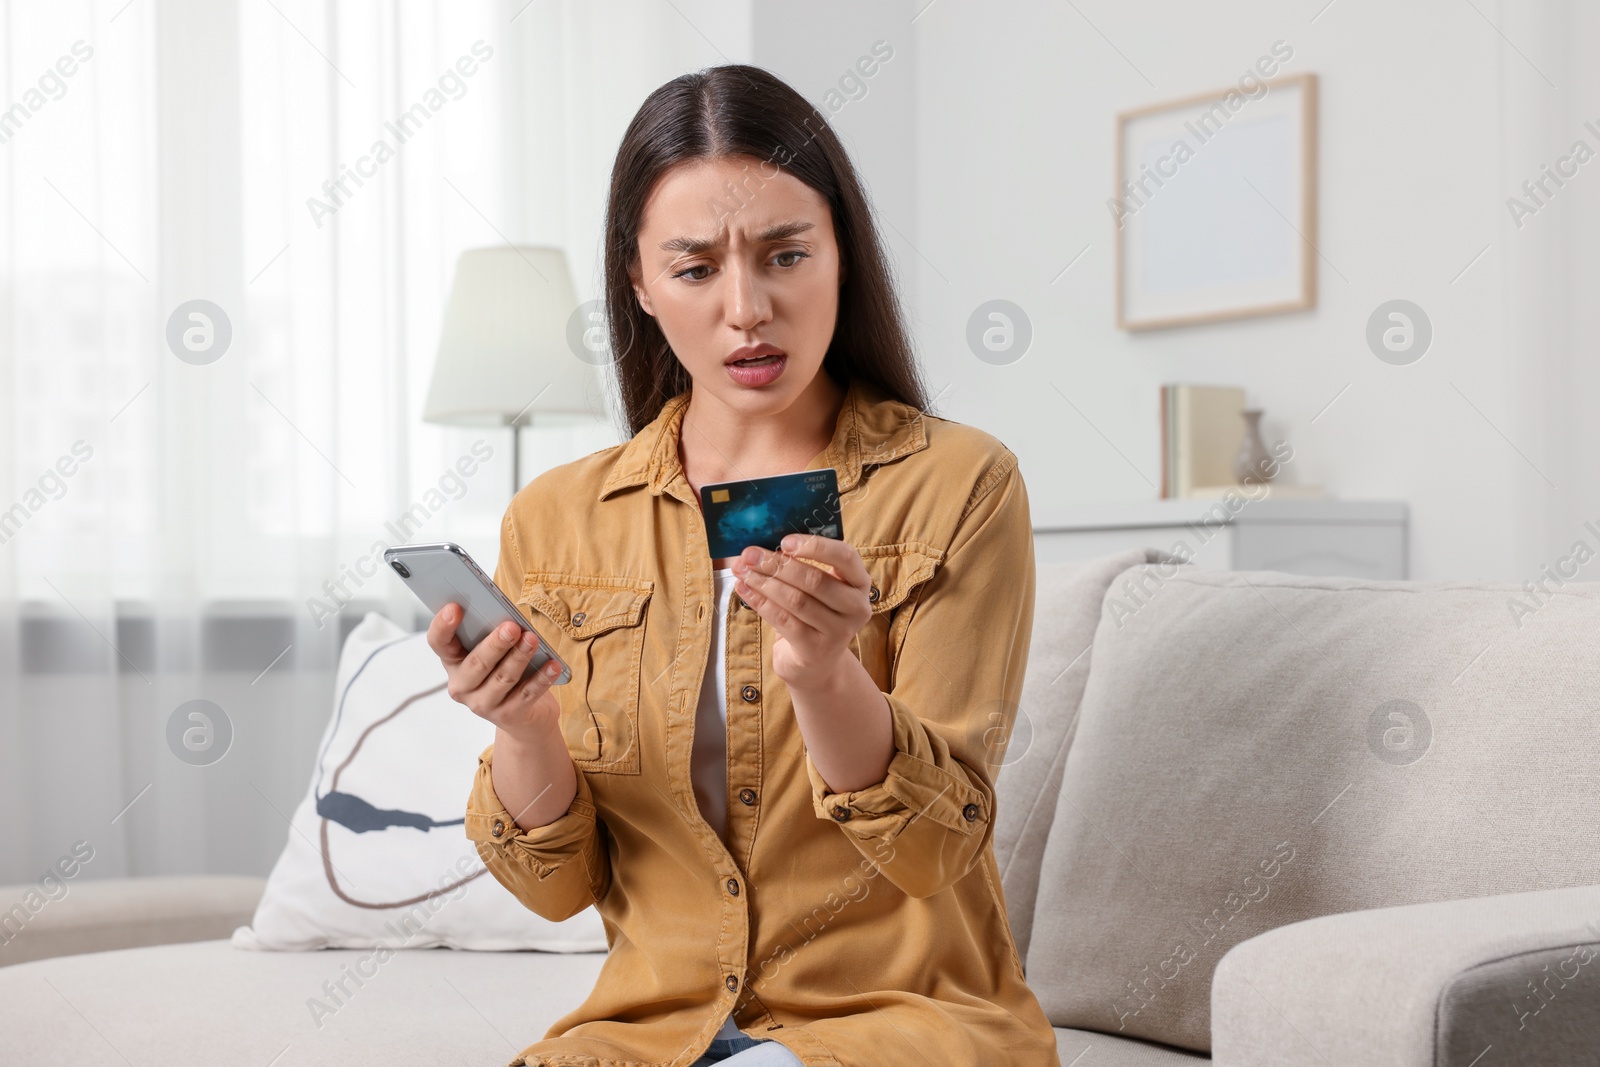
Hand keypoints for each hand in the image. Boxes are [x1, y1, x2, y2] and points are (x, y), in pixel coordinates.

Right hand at [427, 604, 562, 738]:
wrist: (522, 717)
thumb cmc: (504, 670)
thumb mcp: (493, 651)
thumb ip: (492, 633)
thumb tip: (508, 617)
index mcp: (453, 661)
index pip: (439, 643)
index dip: (443, 626)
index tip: (455, 607)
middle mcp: (462, 686)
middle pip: (476, 664)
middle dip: (495, 644)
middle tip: (511, 627)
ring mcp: (483, 704)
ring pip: (503, 678)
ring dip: (519, 657)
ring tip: (533, 639)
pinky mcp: (508, 716)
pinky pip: (527, 694)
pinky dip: (542, 678)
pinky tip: (553, 665)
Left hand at [731, 533, 872, 686]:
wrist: (815, 662)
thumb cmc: (812, 614)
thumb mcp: (817, 588)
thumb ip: (800, 565)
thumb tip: (761, 546)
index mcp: (859, 582)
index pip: (846, 556)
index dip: (816, 546)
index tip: (785, 541)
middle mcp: (856, 607)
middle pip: (814, 580)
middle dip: (777, 565)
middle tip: (750, 555)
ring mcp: (838, 631)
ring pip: (796, 600)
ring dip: (764, 582)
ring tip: (743, 571)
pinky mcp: (816, 649)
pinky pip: (783, 620)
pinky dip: (760, 602)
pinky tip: (744, 589)